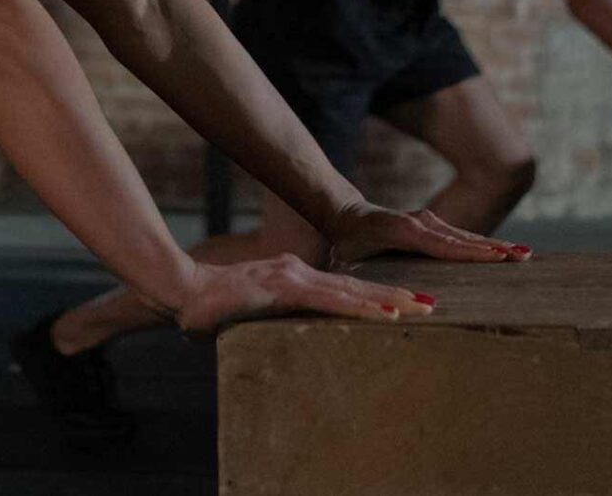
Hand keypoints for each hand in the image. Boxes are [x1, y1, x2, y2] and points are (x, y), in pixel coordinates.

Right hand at [159, 254, 438, 338]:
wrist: (180, 291)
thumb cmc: (206, 307)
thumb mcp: (246, 315)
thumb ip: (263, 321)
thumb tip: (260, 338)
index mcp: (291, 278)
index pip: (340, 289)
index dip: (373, 296)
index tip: (404, 304)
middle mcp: (298, 273)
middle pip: (355, 287)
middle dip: (395, 297)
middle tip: (431, 304)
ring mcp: (294, 278)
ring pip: (351, 292)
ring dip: (389, 302)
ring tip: (422, 309)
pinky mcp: (287, 289)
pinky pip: (332, 302)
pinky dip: (362, 309)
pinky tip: (386, 316)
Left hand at [319, 199, 531, 267]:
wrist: (346, 215)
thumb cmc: (346, 244)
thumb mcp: (347, 259)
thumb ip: (356, 273)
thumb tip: (362, 296)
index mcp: (405, 232)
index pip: (444, 245)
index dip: (471, 252)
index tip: (498, 256)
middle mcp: (422, 223)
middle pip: (464, 239)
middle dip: (495, 248)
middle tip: (524, 257)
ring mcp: (430, 221)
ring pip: (467, 236)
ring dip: (496, 245)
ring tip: (524, 255)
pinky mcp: (434, 224)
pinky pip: (462, 237)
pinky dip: (484, 244)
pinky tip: (505, 253)